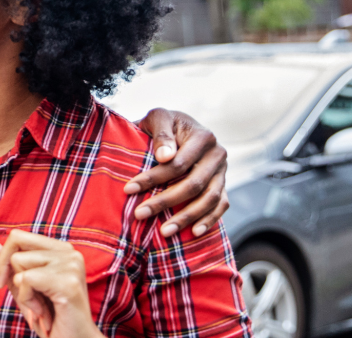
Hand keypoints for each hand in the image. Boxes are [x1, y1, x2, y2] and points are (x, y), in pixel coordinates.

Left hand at [0, 231, 103, 337]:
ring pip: (19, 261)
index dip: (3, 259)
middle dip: (11, 275)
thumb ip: (5, 261)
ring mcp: (71, 264)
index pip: (17, 235)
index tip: (5, 282)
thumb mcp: (22, 285)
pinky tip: (43, 312)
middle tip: (31, 299)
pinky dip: (27, 300)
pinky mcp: (68, 281)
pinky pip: (26, 280)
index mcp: (60, 249)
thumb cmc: (47, 318)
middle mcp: (69, 251)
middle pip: (15, 245)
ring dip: (23, 292)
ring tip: (41, 307)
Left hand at [126, 108, 228, 237]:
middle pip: (193, 184)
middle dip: (165, 201)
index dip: (154, 178)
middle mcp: (218, 154)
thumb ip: (162, 133)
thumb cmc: (164, 123)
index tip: (129, 189)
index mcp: (203, 136)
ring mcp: (223, 171)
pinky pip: (221, 206)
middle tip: (140, 214)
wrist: (179, 126)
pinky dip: (209, 220)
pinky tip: (194, 233)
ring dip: (186, 217)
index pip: (178, 164)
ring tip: (164, 231)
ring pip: (209, 199)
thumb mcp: (159, 118)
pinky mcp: (223, 184)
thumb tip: (165, 157)